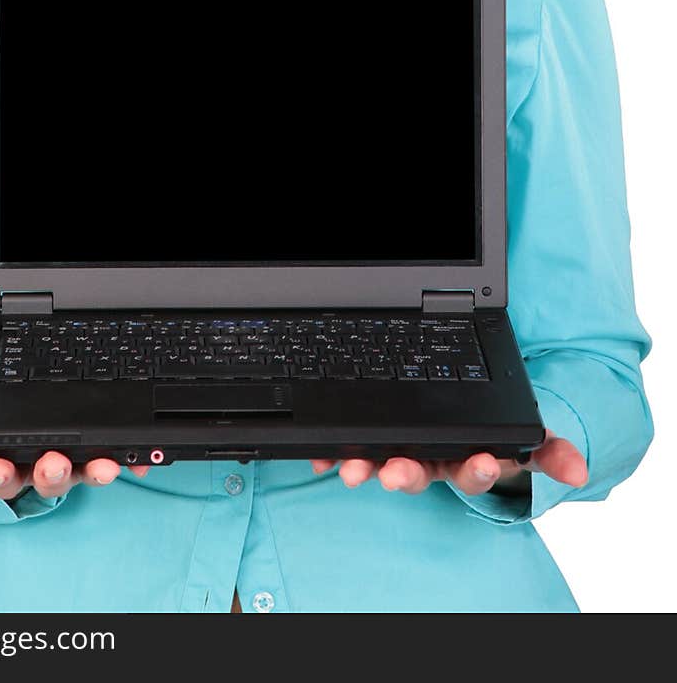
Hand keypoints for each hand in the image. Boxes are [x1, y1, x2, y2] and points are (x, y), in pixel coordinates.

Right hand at [0, 409, 152, 499]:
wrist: (10, 438)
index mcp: (2, 467)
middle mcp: (37, 470)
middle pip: (45, 479)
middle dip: (51, 473)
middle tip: (54, 462)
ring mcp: (70, 465)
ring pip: (83, 473)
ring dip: (94, 470)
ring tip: (105, 464)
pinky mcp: (96, 456)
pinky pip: (115, 459)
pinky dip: (129, 461)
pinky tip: (141, 461)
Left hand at [309, 428, 587, 495]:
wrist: (467, 424)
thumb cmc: (491, 434)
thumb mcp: (523, 438)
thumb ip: (550, 450)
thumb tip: (579, 470)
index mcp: (468, 460)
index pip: (475, 470)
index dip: (478, 469)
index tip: (480, 461)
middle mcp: (432, 462)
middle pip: (420, 472)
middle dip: (407, 475)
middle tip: (395, 473)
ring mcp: (400, 454)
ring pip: (382, 463)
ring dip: (366, 467)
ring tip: (352, 470)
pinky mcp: (372, 444)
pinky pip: (349, 450)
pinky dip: (331, 453)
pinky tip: (319, 456)